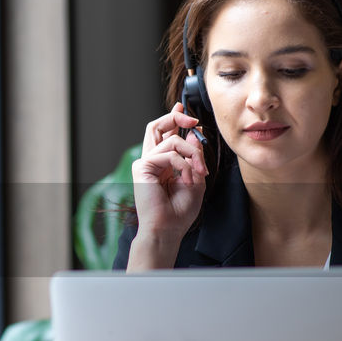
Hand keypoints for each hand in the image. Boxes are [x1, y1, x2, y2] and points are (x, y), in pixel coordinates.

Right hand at [126, 102, 207, 269]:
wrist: (167, 229)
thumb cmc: (179, 211)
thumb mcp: (195, 178)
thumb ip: (194, 156)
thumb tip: (194, 133)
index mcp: (162, 164)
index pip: (165, 134)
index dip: (175, 118)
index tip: (187, 110)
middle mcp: (151, 160)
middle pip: (157, 126)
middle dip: (176, 117)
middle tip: (193, 120)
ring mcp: (145, 163)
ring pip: (170, 138)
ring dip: (192, 152)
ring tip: (199, 170)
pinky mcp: (142, 167)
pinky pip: (168, 153)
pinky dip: (183, 164)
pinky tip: (187, 178)